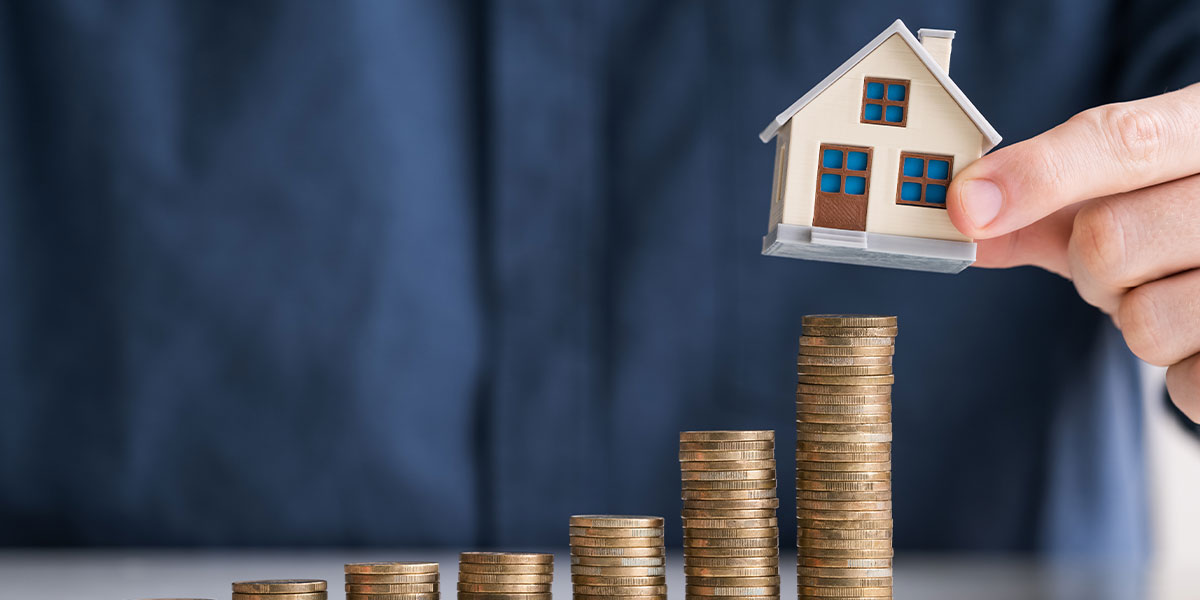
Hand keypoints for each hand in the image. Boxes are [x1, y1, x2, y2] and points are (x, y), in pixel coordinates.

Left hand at [947, 83, 1199, 420]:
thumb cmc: (1179, 214)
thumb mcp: (1121, 190)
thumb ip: (1041, 200)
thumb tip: (958, 216)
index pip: (1124, 140)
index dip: (1036, 175)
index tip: (965, 207)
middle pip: (1108, 240)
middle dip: (1087, 265)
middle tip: (1121, 261)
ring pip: (1143, 322)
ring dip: (1134, 317)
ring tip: (1172, 289)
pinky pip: (1186, 385)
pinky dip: (1178, 370)